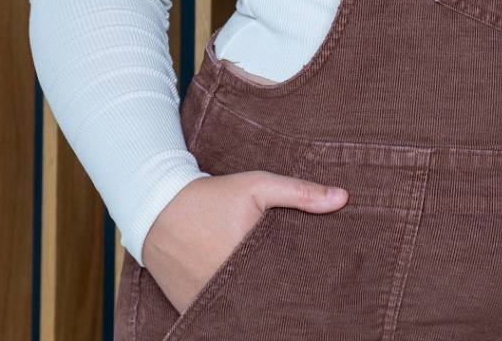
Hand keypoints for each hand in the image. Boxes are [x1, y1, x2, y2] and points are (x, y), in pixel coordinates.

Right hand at [140, 171, 347, 312]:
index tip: (318, 287)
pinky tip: (247, 302)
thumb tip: (344, 198)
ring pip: (239, 311)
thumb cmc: (213, 195)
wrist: (157, 206)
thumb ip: (301, 193)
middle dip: (280, 299)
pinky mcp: (188, 305)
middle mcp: (223, 285)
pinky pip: (215, 315)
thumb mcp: (259, 186)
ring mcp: (204, 299)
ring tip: (274, 299)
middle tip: (304, 300)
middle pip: (263, 302)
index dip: (301, 288)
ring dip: (255, 306)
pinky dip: (231, 310)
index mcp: (245, 258)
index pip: (283, 284)